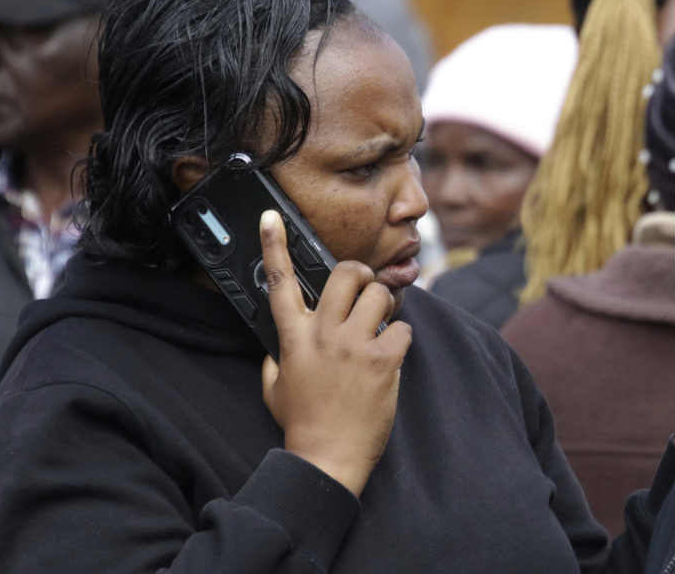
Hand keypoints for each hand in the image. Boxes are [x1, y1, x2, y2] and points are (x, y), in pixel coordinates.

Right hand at [258, 210, 410, 495]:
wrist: (327, 458)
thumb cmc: (302, 425)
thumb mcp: (275, 387)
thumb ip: (277, 358)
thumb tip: (278, 344)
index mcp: (293, 338)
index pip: (279, 282)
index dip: (274, 244)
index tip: (271, 217)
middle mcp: (323, 334)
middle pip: (346, 274)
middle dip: (360, 275)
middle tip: (365, 291)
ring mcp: (354, 345)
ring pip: (380, 294)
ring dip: (385, 306)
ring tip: (381, 327)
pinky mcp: (383, 360)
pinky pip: (402, 327)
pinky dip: (401, 339)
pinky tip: (392, 357)